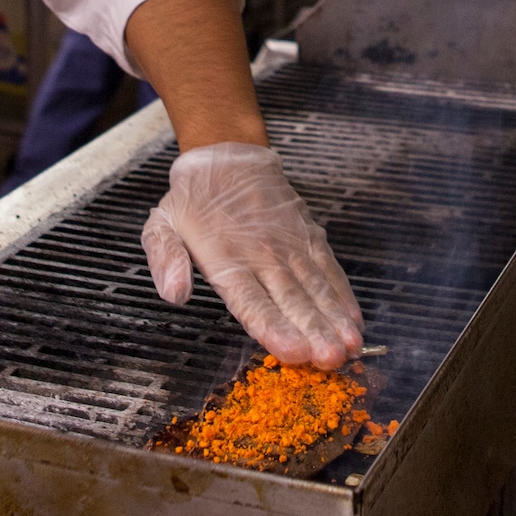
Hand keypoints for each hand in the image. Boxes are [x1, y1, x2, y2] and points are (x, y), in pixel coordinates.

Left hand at [141, 143, 362, 368]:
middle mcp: (262, 255)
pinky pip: (329, 267)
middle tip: (332, 358)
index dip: (273, 327)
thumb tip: (174, 294)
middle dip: (314, 331)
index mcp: (226, 260)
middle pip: (292, 299)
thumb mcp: (162, 226)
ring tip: (351, 345)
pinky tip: (354, 319)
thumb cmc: (192, 200)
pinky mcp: (308, 236)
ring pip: (316, 286)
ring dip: (335, 318)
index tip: (293, 350)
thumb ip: (166, 259)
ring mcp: (289, 245)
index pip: (252, 301)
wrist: (226, 156)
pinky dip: (343, 294)